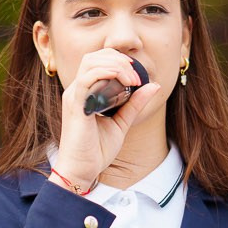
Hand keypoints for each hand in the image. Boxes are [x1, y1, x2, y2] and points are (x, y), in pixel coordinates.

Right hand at [51, 48, 164, 189]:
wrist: (82, 171)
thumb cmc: (96, 150)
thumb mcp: (122, 123)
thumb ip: (134, 104)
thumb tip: (153, 86)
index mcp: (85, 92)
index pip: (97, 61)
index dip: (118, 60)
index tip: (137, 75)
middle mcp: (76, 90)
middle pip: (94, 56)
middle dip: (118, 59)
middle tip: (136, 76)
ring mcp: (74, 96)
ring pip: (91, 62)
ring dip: (116, 65)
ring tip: (133, 80)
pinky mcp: (75, 105)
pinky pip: (88, 78)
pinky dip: (107, 73)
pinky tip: (124, 83)